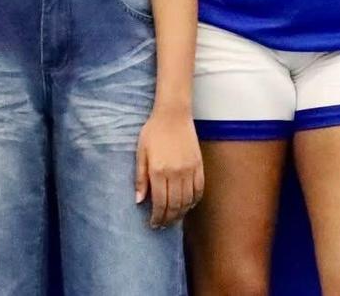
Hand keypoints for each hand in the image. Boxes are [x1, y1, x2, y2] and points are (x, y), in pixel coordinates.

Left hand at [135, 104, 202, 227]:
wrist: (173, 115)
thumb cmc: (153, 132)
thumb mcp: (140, 153)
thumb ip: (140, 178)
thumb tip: (139, 201)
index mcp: (159, 171)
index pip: (160, 203)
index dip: (157, 217)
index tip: (153, 224)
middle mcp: (176, 173)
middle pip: (175, 205)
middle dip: (168, 219)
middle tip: (163, 226)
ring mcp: (189, 169)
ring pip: (188, 200)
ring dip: (181, 213)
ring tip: (174, 219)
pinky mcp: (199, 165)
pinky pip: (199, 189)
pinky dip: (194, 201)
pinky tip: (188, 205)